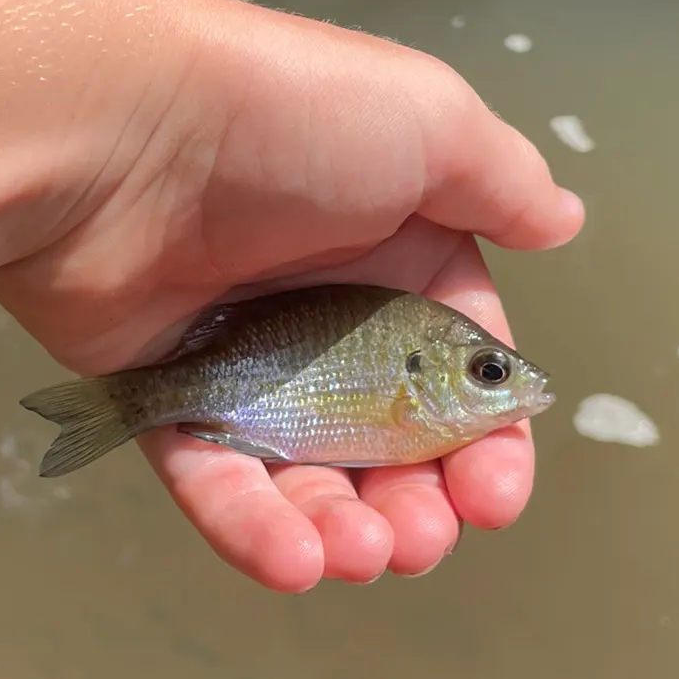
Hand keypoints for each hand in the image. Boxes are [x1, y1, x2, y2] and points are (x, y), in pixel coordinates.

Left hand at [0, 0, 581, 591]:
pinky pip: (212, 474)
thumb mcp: (429, 122)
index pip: (459, 367)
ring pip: (306, 470)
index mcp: (397, 249)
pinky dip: (254, 527)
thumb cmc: (284, 116)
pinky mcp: (162, 389)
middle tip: (426, 536)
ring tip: (363, 553)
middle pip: (390, 437)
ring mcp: (241, 353)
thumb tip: (565, 217)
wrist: (114, 125)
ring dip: (344, 528)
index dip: (487, 437)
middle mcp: (324, 305)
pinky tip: (296, 562)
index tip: (495, 491)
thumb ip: (501, 182)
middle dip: (421, 501)